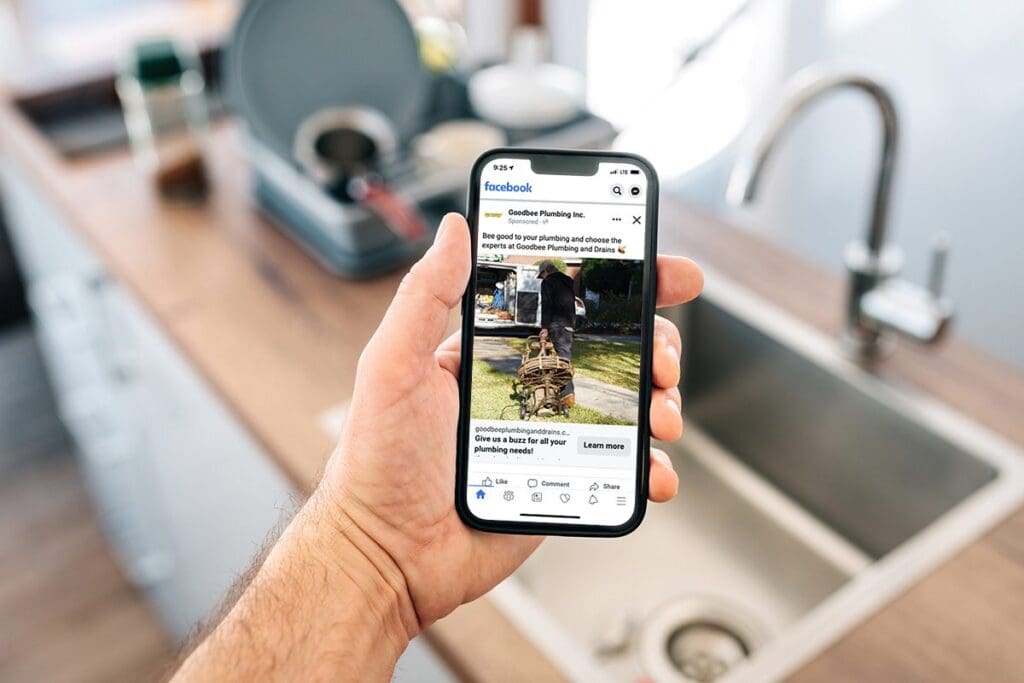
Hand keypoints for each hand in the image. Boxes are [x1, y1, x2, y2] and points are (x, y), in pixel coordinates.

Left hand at [319, 213, 702, 637]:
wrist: (388, 555)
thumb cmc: (378, 461)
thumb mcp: (393, 365)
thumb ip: (426, 295)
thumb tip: (456, 228)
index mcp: (494, 350)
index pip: (566, 301)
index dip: (620, 283)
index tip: (663, 271)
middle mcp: (529, 386)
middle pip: (613, 350)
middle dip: (655, 345)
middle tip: (663, 359)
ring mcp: (551, 434)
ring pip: (628, 405)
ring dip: (662, 401)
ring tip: (663, 414)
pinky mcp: (564, 482)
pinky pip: (622, 469)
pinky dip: (653, 468)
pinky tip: (655, 471)